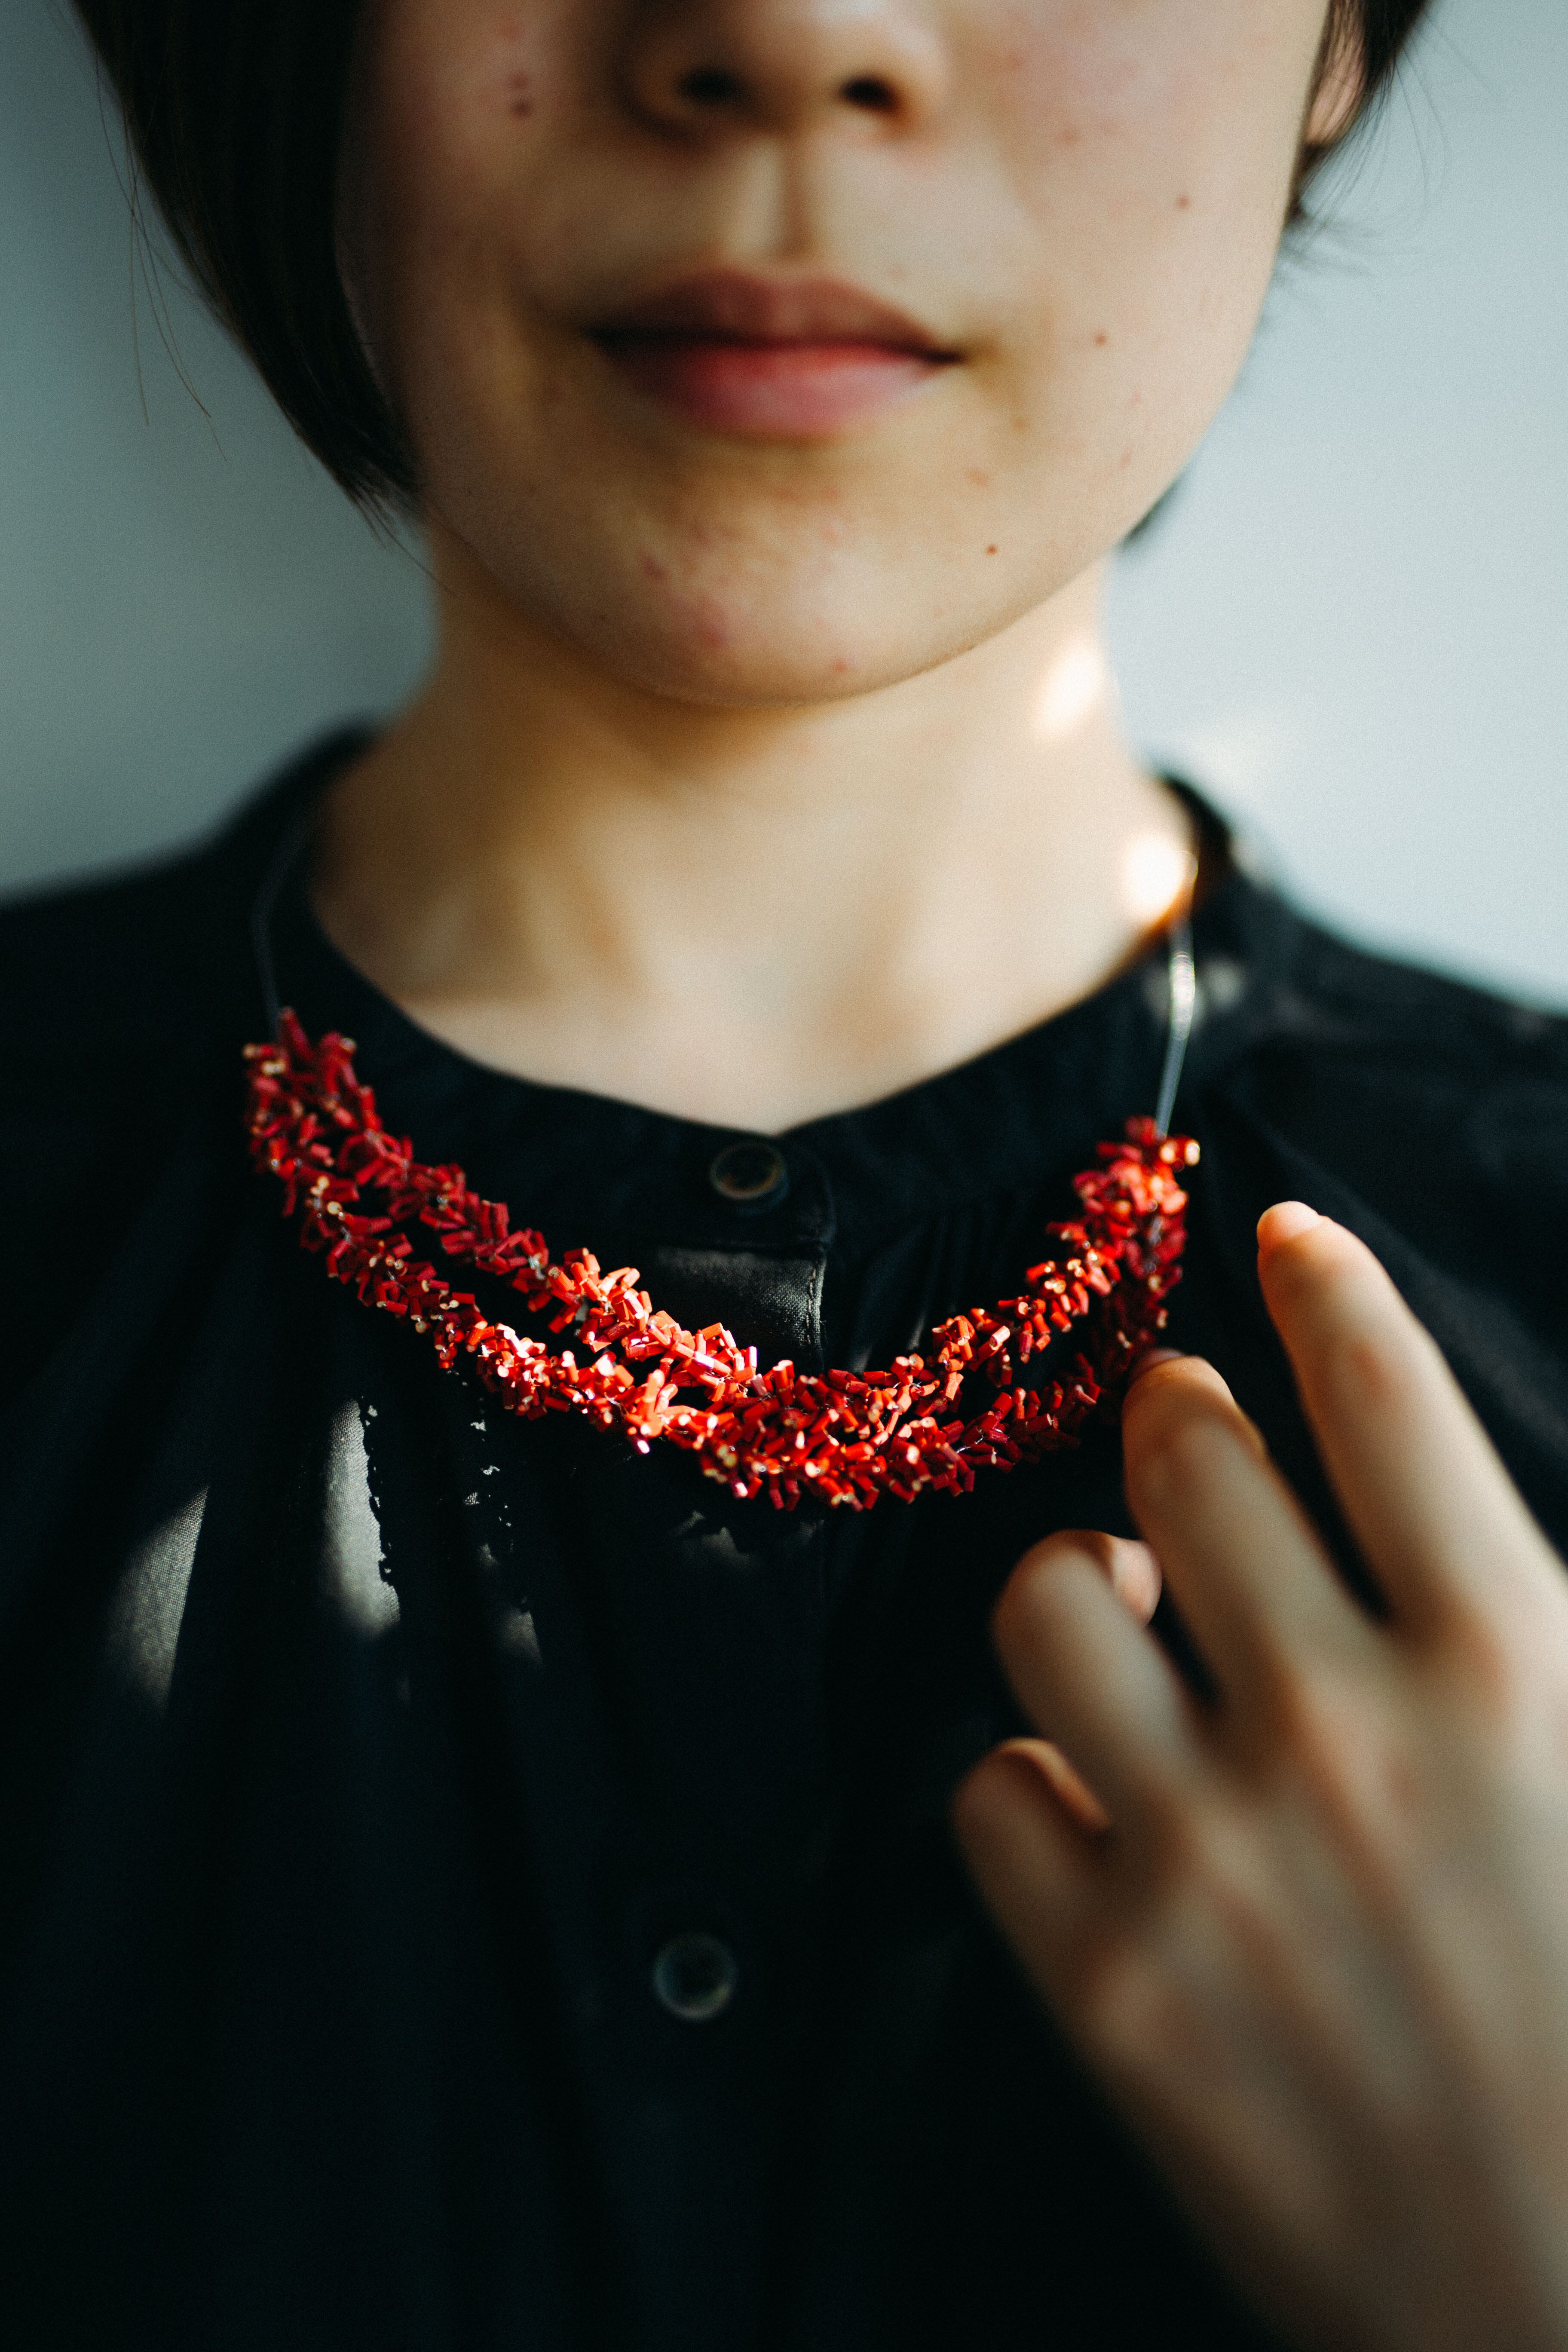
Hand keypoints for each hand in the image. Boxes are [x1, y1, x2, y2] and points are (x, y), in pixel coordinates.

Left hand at [953, 1204, 1567, 2351]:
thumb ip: (1531, 1632)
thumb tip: (1435, 1533)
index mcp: (1514, 1670)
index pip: (1380, 1398)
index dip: (1320, 1288)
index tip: (1278, 1237)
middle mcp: (1347, 1731)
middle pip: (1182, 1458)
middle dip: (1174, 1414)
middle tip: (1182, 1431)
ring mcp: (1209, 1854)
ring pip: (1043, 1598)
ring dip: (1076, 1575)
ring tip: (1121, 1602)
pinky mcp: (1106, 1982)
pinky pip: (989, 1792)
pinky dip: (1029, 1779)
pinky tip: (1090, 1799)